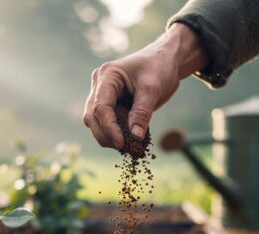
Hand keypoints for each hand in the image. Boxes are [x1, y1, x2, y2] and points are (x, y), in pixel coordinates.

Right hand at [82, 23, 207, 149]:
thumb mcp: (153, 88)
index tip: (121, 144)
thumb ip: (142, 112)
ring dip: (108, 136)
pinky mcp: (111, 103)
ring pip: (96, 121)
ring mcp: (103, 94)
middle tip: (123, 148)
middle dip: (105, 135)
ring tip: (127, 147)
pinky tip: (129, 142)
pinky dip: (115, 133)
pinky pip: (107, 122)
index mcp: (107, 76)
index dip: (109, 128)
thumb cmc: (159, 67)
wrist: (166, 60)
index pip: (101, 107)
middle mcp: (100, 85)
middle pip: (92, 116)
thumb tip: (135, 137)